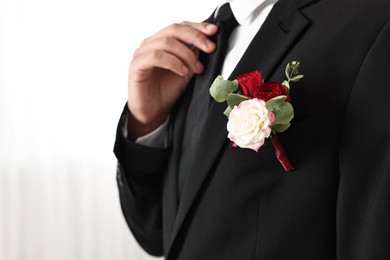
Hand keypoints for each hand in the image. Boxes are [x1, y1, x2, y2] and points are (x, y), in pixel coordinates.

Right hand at [127, 21, 217, 138]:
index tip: (213, 32)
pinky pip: (155, 56)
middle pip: (174, 29)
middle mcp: (151, 43)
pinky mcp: (136, 65)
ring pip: (166, 42)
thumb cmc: (167, 91)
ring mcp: (142, 53)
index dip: (197, 27)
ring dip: (186, 54)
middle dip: (195, 37)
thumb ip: (193, 56)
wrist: (153, 112)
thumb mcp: (187, 71)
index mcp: (162, 41)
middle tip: (210, 48)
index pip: (180, 26)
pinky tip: (183, 72)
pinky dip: (173, 62)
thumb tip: (206, 43)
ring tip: (197, 68)